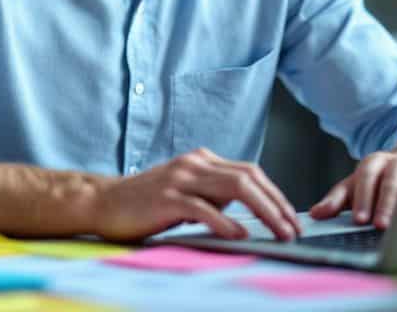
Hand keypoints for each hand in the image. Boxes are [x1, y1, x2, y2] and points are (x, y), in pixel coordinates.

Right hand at [91, 148, 302, 241]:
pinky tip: (239, 234)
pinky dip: (225, 221)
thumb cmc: (145, 204)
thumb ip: (213, 196)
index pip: (250, 172)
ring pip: (234, 189)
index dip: (275, 195)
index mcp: (202, 161)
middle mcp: (195, 164)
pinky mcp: (166, 198)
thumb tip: (246, 213)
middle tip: (293, 229)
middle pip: (248, 178)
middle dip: (276, 204)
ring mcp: (180, 178)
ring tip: (278, 232)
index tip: (291, 218)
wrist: (103, 202)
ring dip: (262, 212)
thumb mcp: (185, 193)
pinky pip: (203, 208)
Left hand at [309, 147, 396, 228]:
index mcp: (372, 164)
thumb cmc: (376, 180)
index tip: (359, 220)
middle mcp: (393, 163)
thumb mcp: (354, 186)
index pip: (364, 179)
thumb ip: (336, 200)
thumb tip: (315, 214)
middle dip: (383, 204)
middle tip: (378, 225)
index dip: (362, 200)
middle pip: (388, 182)